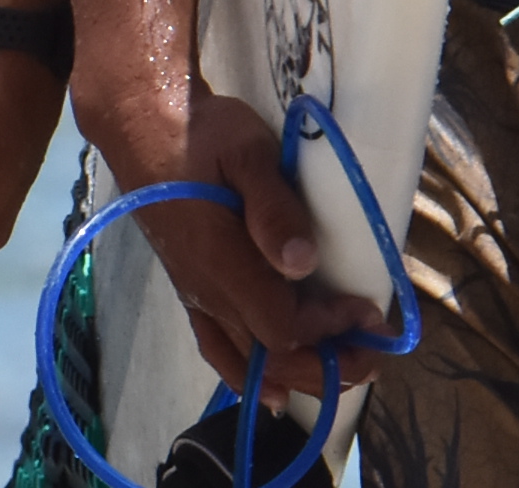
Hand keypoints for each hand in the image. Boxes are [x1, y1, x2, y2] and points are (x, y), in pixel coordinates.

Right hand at [125, 88, 393, 403]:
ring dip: (301, 374)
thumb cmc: (201, 135)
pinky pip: (219, 349)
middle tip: (376, 355)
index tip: (368, 310)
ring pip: (249, 360)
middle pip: (272, 357)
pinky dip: (251, 377)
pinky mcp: (192, 289)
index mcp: (223, 263)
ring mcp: (197, 295)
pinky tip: (274, 392)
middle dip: (328, 365)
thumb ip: (274, 206)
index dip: (329, 330)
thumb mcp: (246, 151)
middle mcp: (208, 292)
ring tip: (346, 371)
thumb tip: (303, 263)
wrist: (142, 127)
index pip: (283, 326)